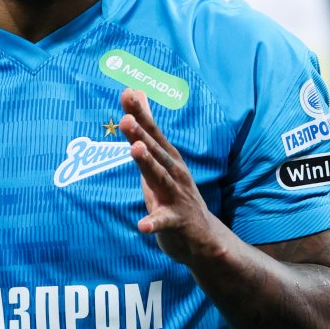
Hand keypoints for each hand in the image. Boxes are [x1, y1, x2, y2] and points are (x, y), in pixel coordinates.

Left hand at [118, 88, 219, 264]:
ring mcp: (176, 196)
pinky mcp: (176, 221)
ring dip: (148, 164)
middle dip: (141, 134)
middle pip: (155, 151)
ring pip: (160, 178)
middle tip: (126, 119)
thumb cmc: (174, 193)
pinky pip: (163, 222)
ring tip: (135, 150)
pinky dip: (153, 223)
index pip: (152, 132)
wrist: (203, 237)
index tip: (126, 93)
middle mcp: (174, 173)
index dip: (140, 113)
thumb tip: (137, 92)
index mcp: (168, 158)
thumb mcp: (160, 159)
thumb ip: (146, 127)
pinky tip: (142, 226)